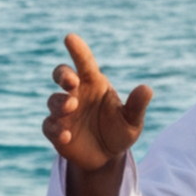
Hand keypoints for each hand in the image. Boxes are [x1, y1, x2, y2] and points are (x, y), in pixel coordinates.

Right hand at [46, 34, 151, 195]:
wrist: (106, 157)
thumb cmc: (119, 132)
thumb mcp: (132, 121)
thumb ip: (136, 105)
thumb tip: (146, 89)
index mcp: (94, 84)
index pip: (84, 62)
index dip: (77, 49)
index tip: (70, 38)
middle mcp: (76, 93)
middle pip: (61, 75)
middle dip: (62, 74)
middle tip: (71, 81)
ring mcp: (63, 112)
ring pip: (53, 100)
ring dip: (60, 102)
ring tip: (72, 107)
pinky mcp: (56, 130)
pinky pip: (49, 126)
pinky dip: (56, 129)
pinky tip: (67, 136)